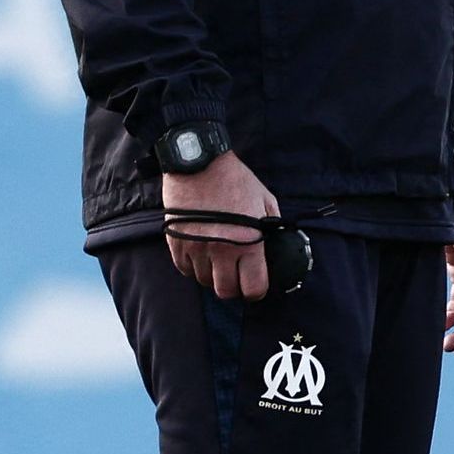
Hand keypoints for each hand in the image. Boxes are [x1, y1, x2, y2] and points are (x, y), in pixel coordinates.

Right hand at [159, 153, 280, 298]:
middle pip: (226, 291)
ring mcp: (197, 248)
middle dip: (233, 286)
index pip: (253, 288)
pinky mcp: (177, 242)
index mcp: (249, 242)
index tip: (254, 284)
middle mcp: (223, 250)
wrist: (198, 162)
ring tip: (216, 260)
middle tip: (235, 275)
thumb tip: (275, 244)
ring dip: (212, 275)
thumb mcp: (264, 199)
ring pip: (204, 281)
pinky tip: (199, 253)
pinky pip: (184, 269)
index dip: (256, 290)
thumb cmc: (234, 179)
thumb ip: (271, 226)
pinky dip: (192, 266)